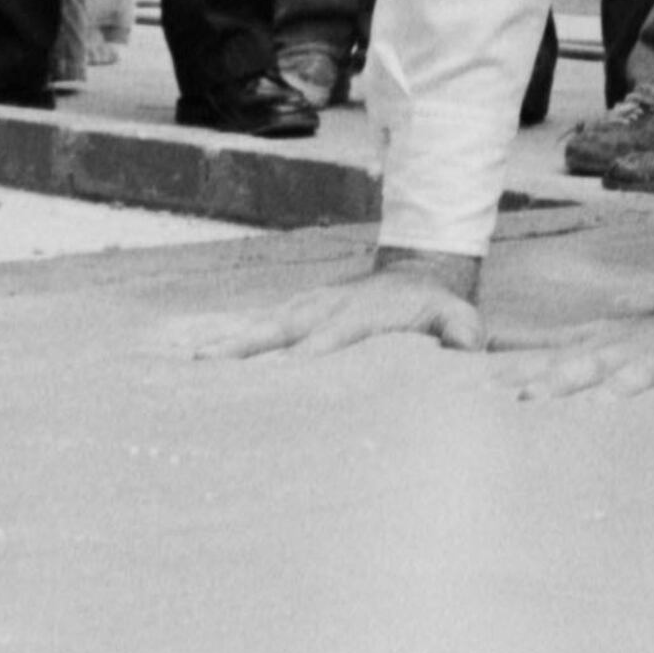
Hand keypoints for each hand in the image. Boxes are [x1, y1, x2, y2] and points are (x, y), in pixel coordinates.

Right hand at [186, 254, 485, 360]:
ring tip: (189, 362)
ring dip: (227, 345)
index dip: (303, 359)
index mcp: (358, 316)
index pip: (326, 342)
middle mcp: (324, 310)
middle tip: (207, 369)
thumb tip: (464, 350)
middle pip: (279, 331)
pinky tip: (193, 360)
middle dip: (247, 350)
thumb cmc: (435, 306)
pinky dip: (227, 343)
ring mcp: (305, 309)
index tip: (278, 379)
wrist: (418, 274)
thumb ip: (461, 331)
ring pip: (260, 328)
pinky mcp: (293, 314)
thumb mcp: (458, 315)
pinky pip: (256, 330)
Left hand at [502, 284, 653, 399]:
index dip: (524, 373)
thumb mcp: (617, 338)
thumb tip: (520, 363)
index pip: (560, 358)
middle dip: (559, 380)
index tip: (486, 390)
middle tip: (527, 400)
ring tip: (601, 404)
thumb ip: (577, 350)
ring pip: (644, 368)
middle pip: (593, 363)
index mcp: (611, 344)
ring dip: (622, 384)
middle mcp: (635, 346)